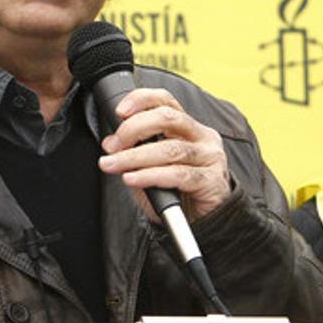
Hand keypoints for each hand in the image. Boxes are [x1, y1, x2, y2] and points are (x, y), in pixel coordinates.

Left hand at [97, 88, 230, 220]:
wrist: (203, 222)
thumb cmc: (179, 192)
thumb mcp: (153, 167)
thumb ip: (136, 153)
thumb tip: (110, 144)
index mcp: (188, 128)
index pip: (166, 100)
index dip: (141, 100)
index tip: (119, 112)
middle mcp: (203, 137)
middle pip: (168, 118)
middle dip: (133, 129)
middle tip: (112, 146)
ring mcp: (210, 158)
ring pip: (170, 149)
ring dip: (135, 156)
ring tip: (113, 164)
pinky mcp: (212, 181)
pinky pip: (178, 175)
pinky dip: (150, 176)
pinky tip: (132, 179)